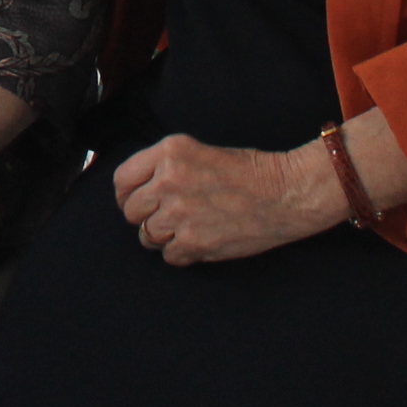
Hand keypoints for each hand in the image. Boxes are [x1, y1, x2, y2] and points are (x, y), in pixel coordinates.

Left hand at [111, 134, 342, 265]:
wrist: (284, 192)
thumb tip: (137, 192)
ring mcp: (180, 213)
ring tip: (184, 228)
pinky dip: (179, 252)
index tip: (135, 200)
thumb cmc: (247, 170)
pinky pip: (168, 255)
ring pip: (146, 236)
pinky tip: (197, 240)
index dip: (127, 194)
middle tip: (163, 216)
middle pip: (131, 210)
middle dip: (144, 216)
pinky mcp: (194, 242)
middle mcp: (169, 181)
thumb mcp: (196, 151)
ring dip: (162, 236)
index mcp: (169, 152)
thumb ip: (163, 167)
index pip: (122, 179)